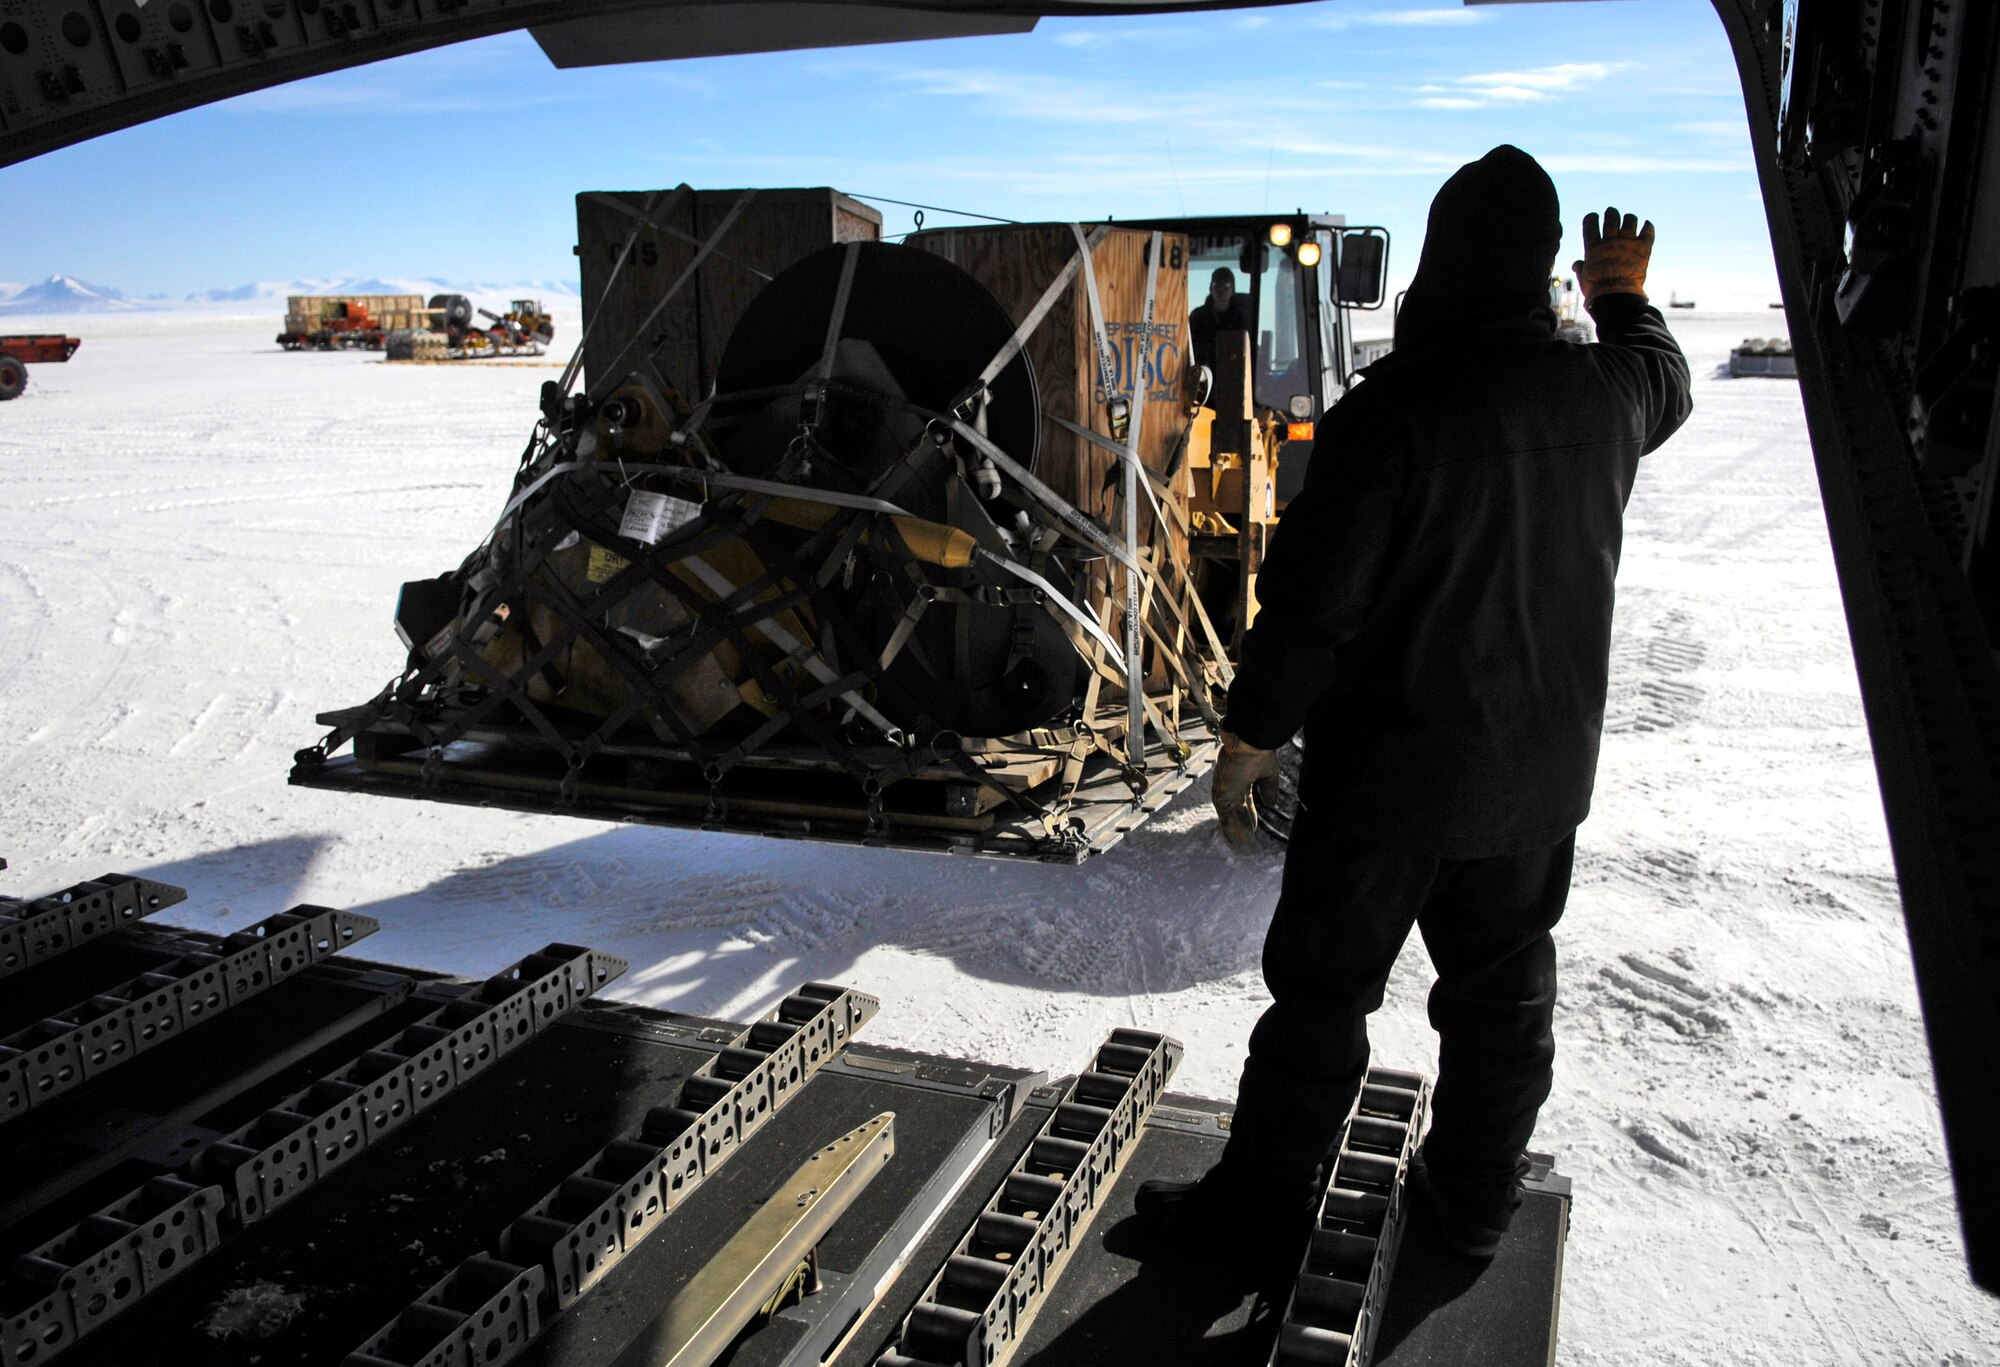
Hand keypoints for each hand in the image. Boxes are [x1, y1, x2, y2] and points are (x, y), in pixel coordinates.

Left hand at [1211, 731, 1279, 847]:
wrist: (1248, 740)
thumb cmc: (1258, 750)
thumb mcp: (1268, 773)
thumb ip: (1268, 788)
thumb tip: (1271, 804)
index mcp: (1241, 779)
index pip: (1245, 801)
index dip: (1249, 814)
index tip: (1253, 826)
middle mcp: (1230, 785)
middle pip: (1236, 810)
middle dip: (1241, 824)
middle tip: (1246, 839)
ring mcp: (1223, 789)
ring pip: (1229, 815)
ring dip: (1235, 830)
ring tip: (1241, 844)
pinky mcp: (1220, 794)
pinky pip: (1225, 816)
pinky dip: (1230, 828)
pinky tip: (1236, 840)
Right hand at [1572, 207, 1654, 303]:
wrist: (1617, 297)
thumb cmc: (1597, 291)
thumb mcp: (1584, 279)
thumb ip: (1581, 269)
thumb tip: (1577, 264)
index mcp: (1593, 248)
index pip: (1590, 223)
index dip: (1592, 217)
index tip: (1594, 217)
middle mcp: (1610, 241)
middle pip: (1611, 217)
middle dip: (1611, 213)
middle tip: (1612, 214)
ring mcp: (1628, 243)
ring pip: (1630, 220)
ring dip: (1629, 219)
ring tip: (1628, 221)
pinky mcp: (1643, 248)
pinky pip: (1648, 230)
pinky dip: (1648, 226)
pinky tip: (1646, 225)